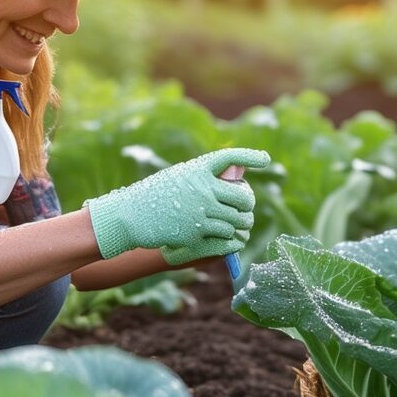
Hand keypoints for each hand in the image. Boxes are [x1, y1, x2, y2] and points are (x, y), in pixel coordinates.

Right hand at [83, 148, 268, 260]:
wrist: (130, 216)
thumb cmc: (153, 196)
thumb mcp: (178, 179)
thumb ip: (203, 179)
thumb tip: (233, 181)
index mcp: (197, 169)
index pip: (230, 157)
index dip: (250, 156)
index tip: (265, 159)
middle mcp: (204, 188)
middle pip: (243, 196)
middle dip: (248, 204)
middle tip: (246, 208)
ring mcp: (202, 211)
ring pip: (239, 220)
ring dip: (242, 224)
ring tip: (241, 225)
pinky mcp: (198, 232)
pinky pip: (228, 237)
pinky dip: (233, 239)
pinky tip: (233, 239)